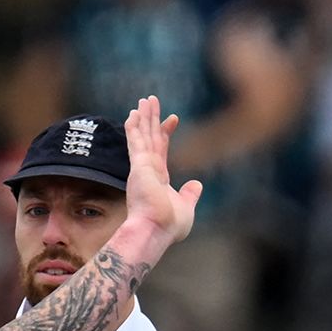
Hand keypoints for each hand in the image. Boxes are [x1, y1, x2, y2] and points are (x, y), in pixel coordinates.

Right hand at [124, 96, 203, 249]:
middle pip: (150, 138)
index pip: (161, 150)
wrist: (157, 230)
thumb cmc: (170, 225)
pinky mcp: (139, 166)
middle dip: (151, 119)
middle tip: (150, 100)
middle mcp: (148, 171)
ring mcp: (142, 168)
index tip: (173, 118)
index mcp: (158, 179)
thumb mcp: (186, 207)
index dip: (165, 132)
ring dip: (143, 117)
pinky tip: (133, 113)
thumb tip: (197, 184)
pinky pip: (136, 142)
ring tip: (144, 100)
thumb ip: (190, 194)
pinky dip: (134, 127)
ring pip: (143, 136)